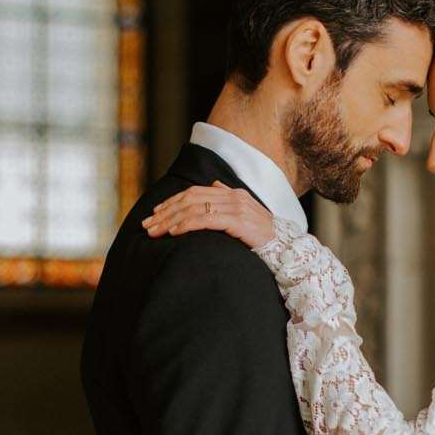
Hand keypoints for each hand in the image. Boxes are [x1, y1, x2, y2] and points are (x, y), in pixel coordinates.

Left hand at [143, 182, 273, 249]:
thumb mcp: (246, 214)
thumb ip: (229, 198)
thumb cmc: (264, 236)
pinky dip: (186, 224)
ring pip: (194, 208)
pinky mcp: (238, 221)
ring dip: (170, 220)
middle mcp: (233, 196)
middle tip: (147, 224)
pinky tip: (173, 231)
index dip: (172, 202)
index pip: (195, 193)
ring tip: (154, 230)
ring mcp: (237, 208)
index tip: (155, 213)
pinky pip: (206, 220)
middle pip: (190, 199)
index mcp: (233, 193)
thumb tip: (214, 185)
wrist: (287, 249)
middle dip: (165, 212)